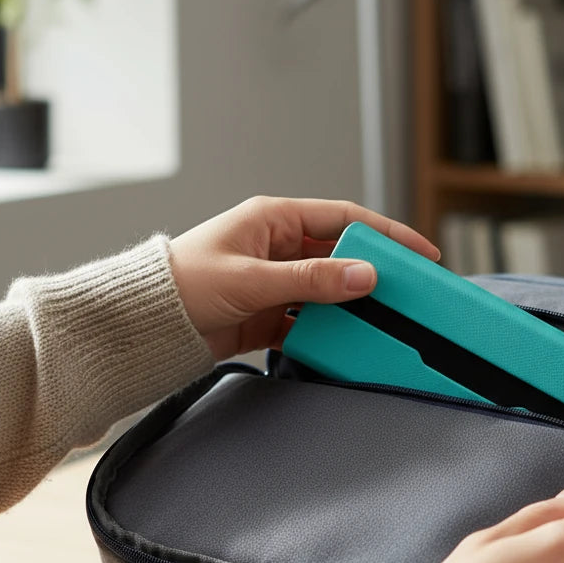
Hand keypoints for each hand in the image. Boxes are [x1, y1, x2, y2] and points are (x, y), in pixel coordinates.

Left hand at [169, 197, 439, 358]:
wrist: (142, 327)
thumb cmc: (181, 287)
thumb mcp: (252, 279)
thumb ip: (311, 280)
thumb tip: (365, 275)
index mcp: (275, 219)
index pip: (345, 219)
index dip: (387, 234)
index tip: (421, 252)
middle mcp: (279, 247)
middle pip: (343, 255)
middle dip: (376, 272)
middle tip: (412, 290)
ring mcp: (276, 281)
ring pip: (330, 290)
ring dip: (354, 305)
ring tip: (387, 320)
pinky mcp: (269, 314)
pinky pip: (311, 320)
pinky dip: (328, 331)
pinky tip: (347, 342)